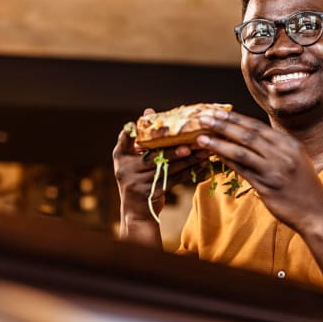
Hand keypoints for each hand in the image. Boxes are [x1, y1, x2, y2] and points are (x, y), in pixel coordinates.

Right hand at [113, 108, 209, 228]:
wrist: (136, 211)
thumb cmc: (137, 177)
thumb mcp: (134, 160)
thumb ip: (141, 138)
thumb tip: (149, 110)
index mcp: (120, 158)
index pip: (124, 142)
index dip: (129, 133)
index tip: (134, 123)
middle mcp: (126, 170)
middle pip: (153, 157)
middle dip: (173, 151)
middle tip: (190, 145)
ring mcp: (138, 183)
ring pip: (167, 169)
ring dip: (187, 161)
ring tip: (202, 152)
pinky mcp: (152, 193)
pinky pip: (174, 179)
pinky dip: (189, 172)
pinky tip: (201, 164)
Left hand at [196, 108, 322, 232]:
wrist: (316, 214)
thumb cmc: (305, 188)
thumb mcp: (297, 161)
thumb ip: (277, 148)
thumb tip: (251, 137)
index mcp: (291, 145)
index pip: (258, 127)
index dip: (236, 118)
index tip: (219, 112)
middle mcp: (283, 154)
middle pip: (248, 134)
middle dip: (224, 124)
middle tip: (204, 117)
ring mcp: (275, 170)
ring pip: (242, 151)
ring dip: (219, 142)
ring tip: (201, 136)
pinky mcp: (267, 186)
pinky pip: (242, 170)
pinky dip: (227, 160)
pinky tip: (214, 155)